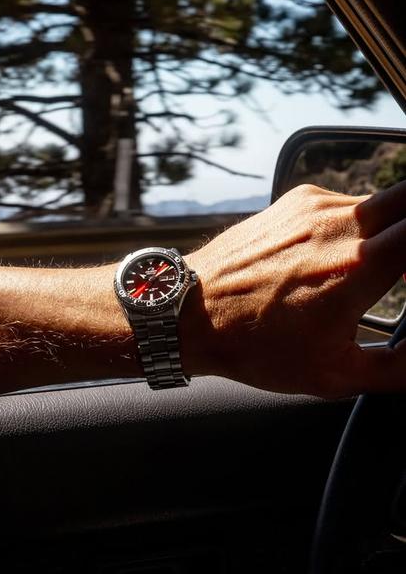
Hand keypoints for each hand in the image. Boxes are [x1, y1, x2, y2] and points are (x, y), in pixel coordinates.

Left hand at [184, 182, 405, 397]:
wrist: (189, 310)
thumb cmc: (253, 344)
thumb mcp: (334, 374)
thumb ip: (399, 368)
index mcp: (360, 266)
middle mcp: (341, 224)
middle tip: (402, 268)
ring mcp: (314, 205)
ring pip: (382, 200)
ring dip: (392, 226)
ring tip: (369, 268)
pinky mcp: (294, 199)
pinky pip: (346, 201)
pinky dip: (357, 222)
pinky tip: (335, 253)